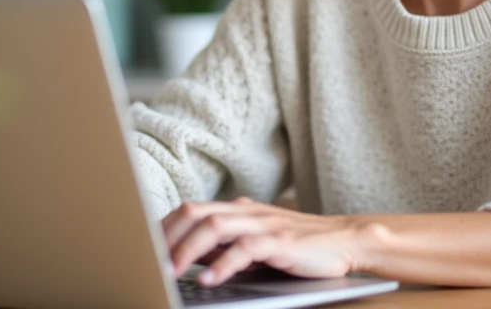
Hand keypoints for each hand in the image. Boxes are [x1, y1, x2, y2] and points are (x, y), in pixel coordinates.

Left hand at [162, 197, 370, 286]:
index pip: (190, 210)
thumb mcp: (256, 244)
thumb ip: (226, 246)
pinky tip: (210, 280)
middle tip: (149, 262)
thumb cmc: (300, 247)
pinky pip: (246, 249)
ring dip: (187, 250)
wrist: (347, 240)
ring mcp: (264, 224)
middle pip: (195, 212)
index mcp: (237, 210)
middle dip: (168, 237)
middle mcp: (246, 212)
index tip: (143, 248)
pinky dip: (224, 264)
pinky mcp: (281, 242)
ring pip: (215, 226)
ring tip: (170, 272)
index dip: (164, 227)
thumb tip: (188, 258)